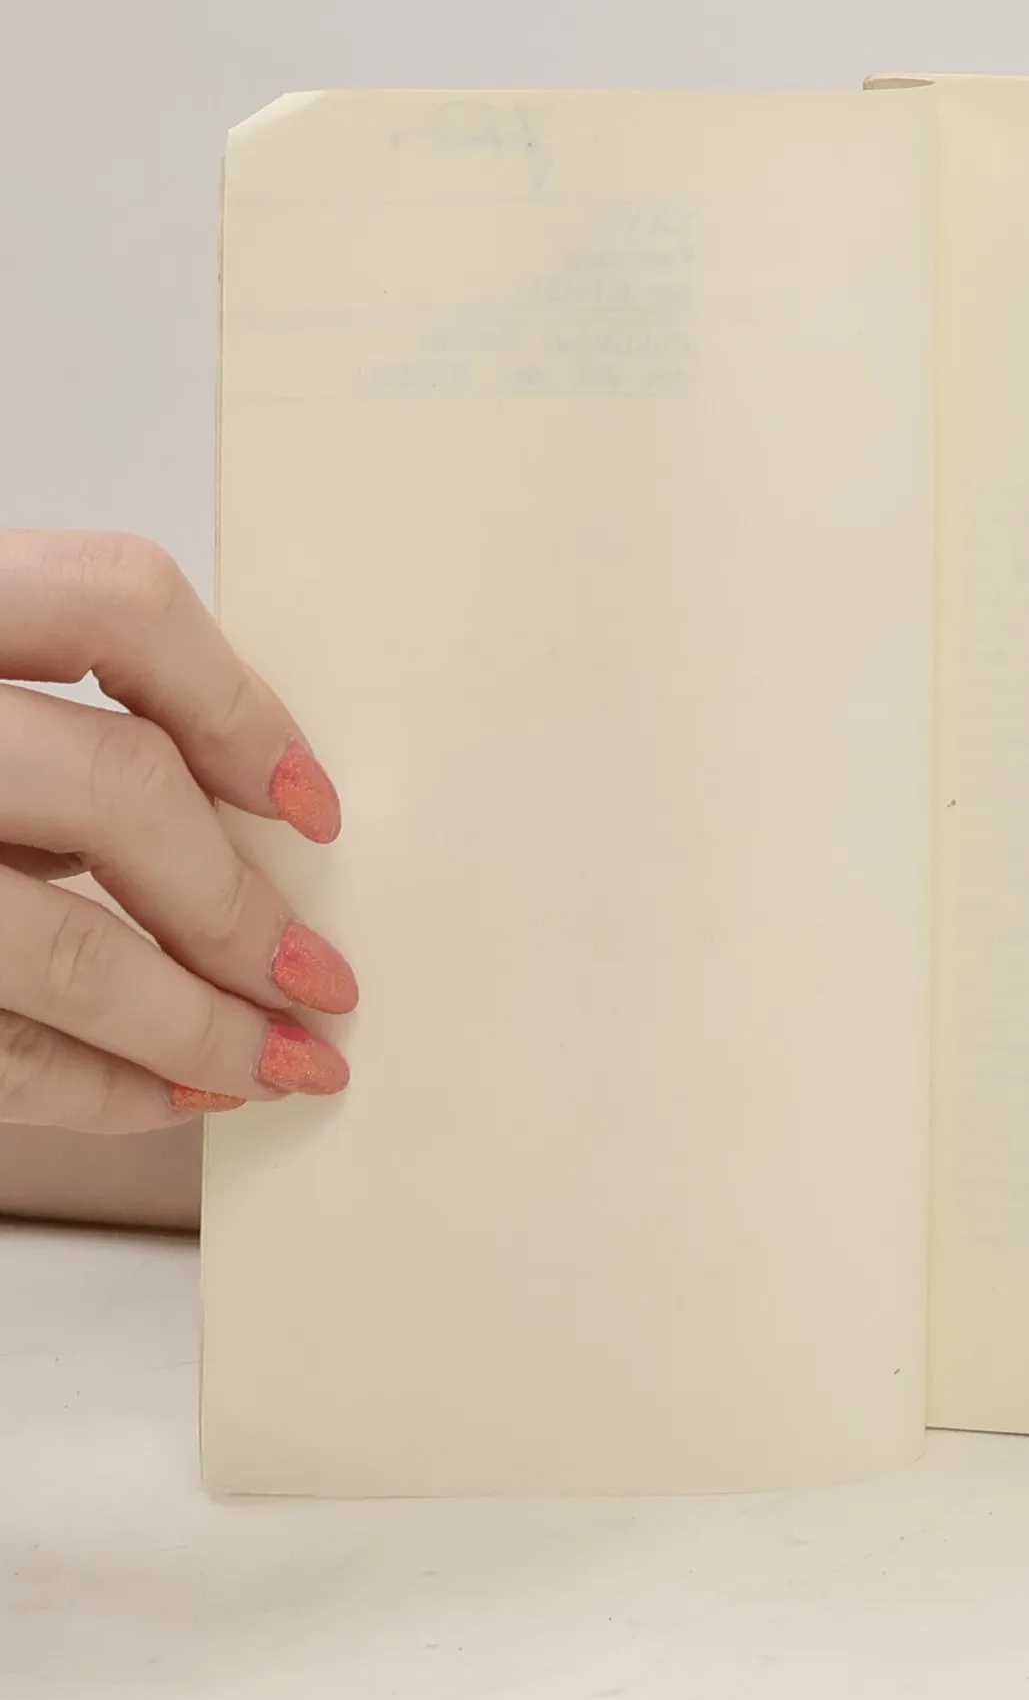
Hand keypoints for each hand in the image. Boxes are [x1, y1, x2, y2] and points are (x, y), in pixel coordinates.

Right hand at [0, 533, 354, 1131]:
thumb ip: (37, 715)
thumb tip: (233, 815)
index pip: (120, 602)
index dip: (241, 704)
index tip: (313, 804)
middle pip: (118, 790)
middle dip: (240, 908)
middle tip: (320, 979)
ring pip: (61, 944)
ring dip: (193, 1026)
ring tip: (276, 1064)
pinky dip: (94, 1088)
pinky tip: (166, 1096)